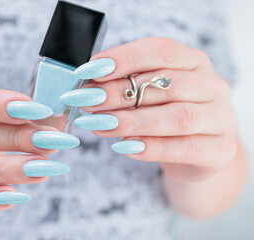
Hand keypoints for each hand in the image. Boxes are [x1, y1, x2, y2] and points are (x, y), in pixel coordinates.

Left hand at [74, 36, 236, 181]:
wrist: (198, 154)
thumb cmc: (166, 117)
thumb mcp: (149, 96)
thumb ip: (127, 87)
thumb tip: (89, 85)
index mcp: (194, 62)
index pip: (161, 51)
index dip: (124, 58)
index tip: (91, 69)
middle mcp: (212, 85)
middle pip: (166, 84)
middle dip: (121, 92)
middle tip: (88, 100)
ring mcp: (220, 118)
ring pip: (177, 117)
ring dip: (132, 121)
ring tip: (100, 124)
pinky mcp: (220, 150)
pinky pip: (185, 148)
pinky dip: (152, 148)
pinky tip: (124, 148)